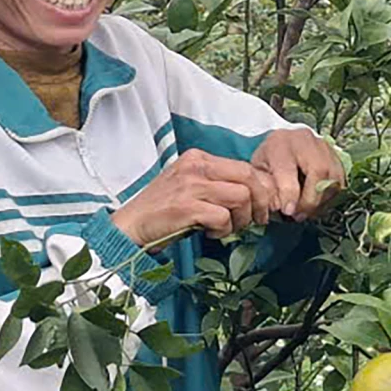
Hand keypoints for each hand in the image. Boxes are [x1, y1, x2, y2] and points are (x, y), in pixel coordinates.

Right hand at [110, 149, 276, 249]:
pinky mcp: (186, 206)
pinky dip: (223, 230)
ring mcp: (190, 185)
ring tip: (226, 228)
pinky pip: (223, 217)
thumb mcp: (190, 186)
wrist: (131, 225)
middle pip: (249, 177)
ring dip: (240, 219)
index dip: (259, 189)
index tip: (260, 208)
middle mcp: (196, 166)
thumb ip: (218, 184)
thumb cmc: (164, 209)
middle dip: (259, 202)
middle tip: (256, 220)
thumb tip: (255, 195)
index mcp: (198, 157)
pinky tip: (211, 233)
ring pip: (240, 197)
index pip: (244, 166)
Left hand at [250, 128, 344, 221]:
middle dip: (310, 200)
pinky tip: (317, 202)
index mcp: (281, 143)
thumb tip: (276, 207)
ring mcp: (325, 147)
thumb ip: (265, 185)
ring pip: (333, 177)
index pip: (288, 170)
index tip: (287, 211)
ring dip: (321, 200)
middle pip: (318, 171)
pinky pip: (340, 180)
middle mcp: (306, 141)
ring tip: (307, 211)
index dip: (289, 195)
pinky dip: (330, 196)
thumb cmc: (270, 156)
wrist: (285, 139)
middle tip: (299, 215)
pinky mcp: (337, 156)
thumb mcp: (259, 168)